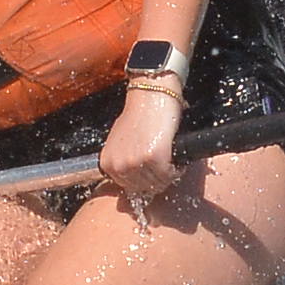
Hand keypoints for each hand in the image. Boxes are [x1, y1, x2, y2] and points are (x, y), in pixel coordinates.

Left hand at [99, 78, 186, 205]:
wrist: (150, 95)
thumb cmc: (138, 116)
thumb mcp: (120, 142)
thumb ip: (123, 161)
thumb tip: (134, 179)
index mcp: (107, 164)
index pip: (128, 188)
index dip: (145, 182)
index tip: (154, 173)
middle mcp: (118, 167)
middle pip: (143, 189)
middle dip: (157, 180)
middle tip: (167, 167)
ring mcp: (134, 164)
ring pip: (157, 184)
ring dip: (168, 175)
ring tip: (172, 161)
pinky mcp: (153, 159)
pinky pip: (169, 175)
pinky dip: (177, 170)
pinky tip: (177, 159)